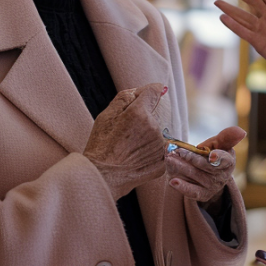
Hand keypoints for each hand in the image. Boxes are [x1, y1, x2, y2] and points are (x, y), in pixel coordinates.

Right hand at [83, 82, 167, 199]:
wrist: (102, 177)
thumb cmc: (101, 145)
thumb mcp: (106, 115)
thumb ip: (128, 96)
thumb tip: (154, 88)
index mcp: (139, 113)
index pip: (154, 91)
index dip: (145, 93)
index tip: (141, 98)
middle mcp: (153, 128)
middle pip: (153, 114)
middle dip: (143, 118)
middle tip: (125, 133)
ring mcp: (160, 146)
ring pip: (156, 132)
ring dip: (146, 135)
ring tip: (128, 147)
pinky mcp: (163, 161)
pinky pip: (159, 149)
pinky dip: (149, 151)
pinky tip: (135, 157)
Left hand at [166, 126, 245, 210]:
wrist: (210, 173)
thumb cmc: (215, 152)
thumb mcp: (221, 143)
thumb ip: (227, 136)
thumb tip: (241, 131)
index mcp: (228, 161)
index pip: (224, 160)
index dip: (218, 157)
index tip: (212, 155)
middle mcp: (222, 176)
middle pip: (205, 167)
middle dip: (190, 158)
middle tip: (177, 151)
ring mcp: (212, 186)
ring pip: (195, 176)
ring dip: (181, 168)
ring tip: (169, 159)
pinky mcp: (203, 195)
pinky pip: (192, 192)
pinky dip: (182, 187)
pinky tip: (172, 181)